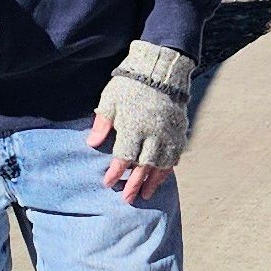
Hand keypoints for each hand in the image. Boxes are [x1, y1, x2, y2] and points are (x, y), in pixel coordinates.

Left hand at [88, 39, 195, 202]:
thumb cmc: (130, 85)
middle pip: (143, 166)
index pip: (123, 157)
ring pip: (161, 165)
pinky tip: (162, 176)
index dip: (116, 172)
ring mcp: (168, 134)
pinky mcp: (179, 132)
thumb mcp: (110, 100)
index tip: (108, 183)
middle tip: (127, 199)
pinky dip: (168, 168)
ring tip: (146, 194)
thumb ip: (102, 123)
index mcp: (134, 127)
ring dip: (153, 181)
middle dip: (134, 184)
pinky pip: (175, 155)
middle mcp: (153, 134)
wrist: (161, 71)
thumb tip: (91, 144)